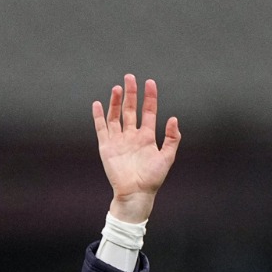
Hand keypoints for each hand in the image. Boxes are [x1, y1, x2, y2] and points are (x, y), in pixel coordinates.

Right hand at [94, 74, 180, 224]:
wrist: (135, 194)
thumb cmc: (152, 179)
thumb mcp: (167, 158)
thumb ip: (172, 139)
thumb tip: (174, 118)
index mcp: (147, 137)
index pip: (148, 112)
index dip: (149, 97)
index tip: (149, 83)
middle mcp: (132, 136)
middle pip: (130, 110)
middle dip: (131, 94)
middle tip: (130, 77)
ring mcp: (118, 140)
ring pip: (116, 116)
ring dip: (116, 102)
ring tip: (117, 88)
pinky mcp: (106, 146)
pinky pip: (101, 128)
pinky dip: (99, 116)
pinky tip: (97, 103)